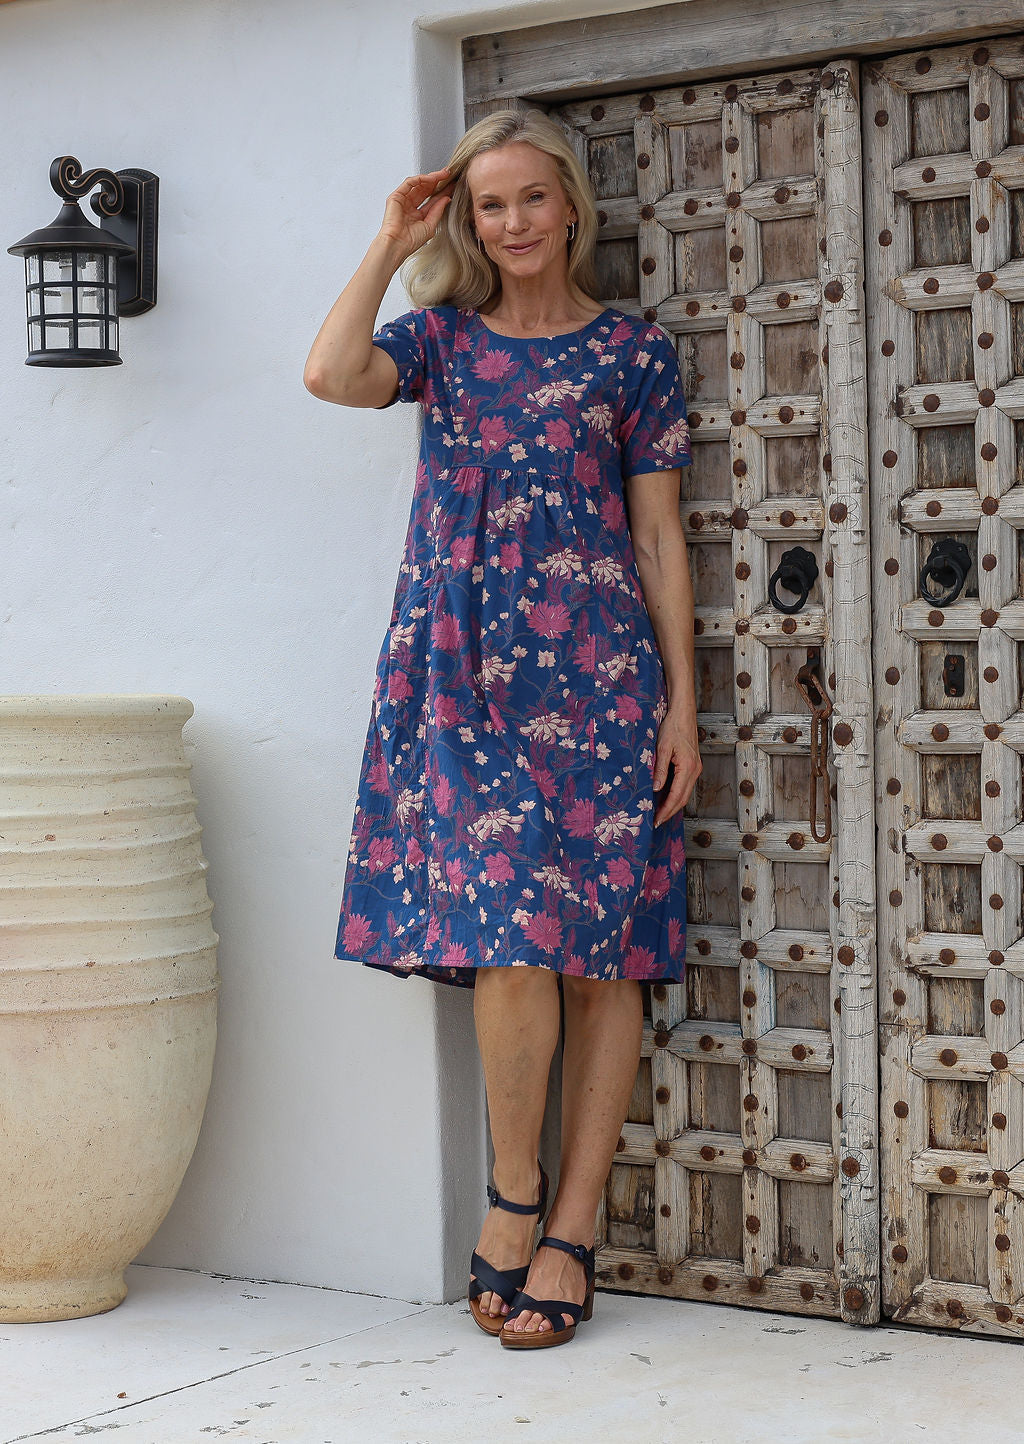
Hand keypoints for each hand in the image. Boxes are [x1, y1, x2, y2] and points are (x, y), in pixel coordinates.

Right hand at [378, 168, 454, 260]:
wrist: (398, 245)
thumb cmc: (410, 241)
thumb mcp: (430, 225)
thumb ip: (438, 210)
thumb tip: (447, 198)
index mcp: (417, 215)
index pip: (431, 199)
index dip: (442, 192)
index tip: (453, 185)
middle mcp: (410, 206)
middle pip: (425, 189)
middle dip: (437, 181)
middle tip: (449, 174)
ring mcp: (403, 200)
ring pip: (418, 183)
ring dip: (431, 177)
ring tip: (443, 174)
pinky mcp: (396, 196)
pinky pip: (409, 183)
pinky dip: (420, 179)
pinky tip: (431, 178)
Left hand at [652, 706, 700, 825]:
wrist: (683, 713)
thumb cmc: (672, 727)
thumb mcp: (662, 748)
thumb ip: (660, 770)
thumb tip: (657, 789)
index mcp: (688, 767)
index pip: (676, 796)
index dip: (666, 810)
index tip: (656, 819)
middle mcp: (695, 770)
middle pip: (683, 799)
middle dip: (669, 812)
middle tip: (656, 822)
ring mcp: (696, 768)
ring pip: (685, 793)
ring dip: (673, 805)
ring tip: (659, 813)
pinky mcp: (693, 765)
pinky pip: (685, 786)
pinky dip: (676, 795)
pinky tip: (666, 798)